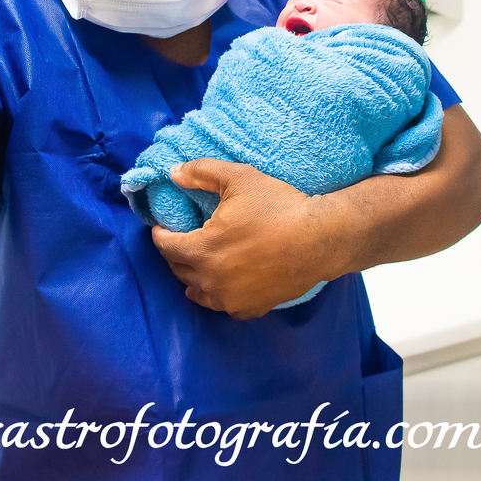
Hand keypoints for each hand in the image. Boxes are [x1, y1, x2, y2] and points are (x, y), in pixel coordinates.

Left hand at [151, 159, 348, 318]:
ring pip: (198, 293)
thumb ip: (201, 172)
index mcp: (202, 250)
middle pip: (179, 271)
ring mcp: (231, 298)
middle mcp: (211, 280)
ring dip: (193, 279)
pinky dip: (219, 296)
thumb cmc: (279, 206)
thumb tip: (173, 173)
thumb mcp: (238, 178)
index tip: (161, 227)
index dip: (160, 235)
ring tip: (196, 265)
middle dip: (175, 255)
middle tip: (178, 242)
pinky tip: (223, 286)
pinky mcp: (252, 307)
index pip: (166, 247)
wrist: (320, 239)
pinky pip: (225, 307)